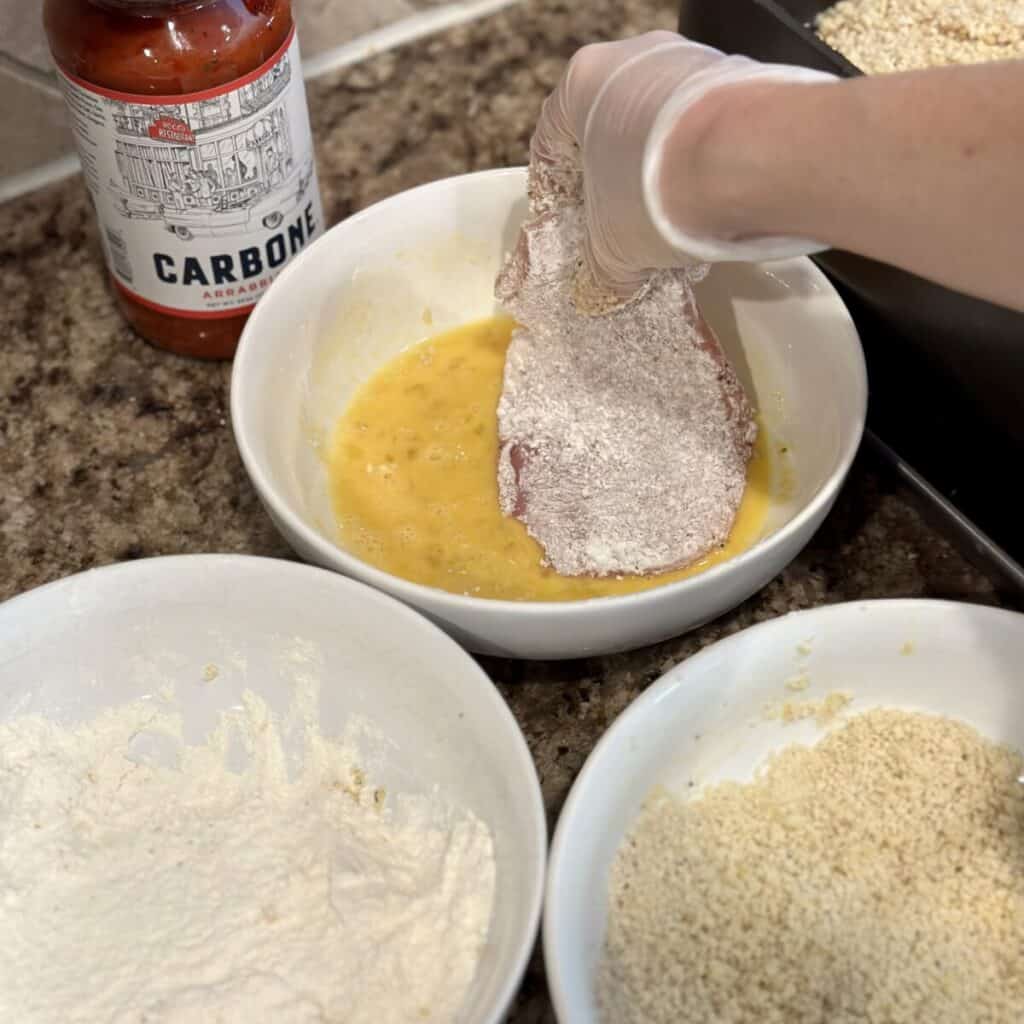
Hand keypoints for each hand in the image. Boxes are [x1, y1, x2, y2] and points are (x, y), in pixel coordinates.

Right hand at [532, 31, 835, 295]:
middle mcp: (633, 60)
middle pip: (611, 135)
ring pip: (660, 135)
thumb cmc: (654, 190)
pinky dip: (702, 168)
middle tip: (624, 230)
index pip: (552, 142)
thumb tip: (601, 292)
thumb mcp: (612, 247)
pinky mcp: (733, 78)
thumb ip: (601, 267)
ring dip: (663, 181)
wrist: (745, 162)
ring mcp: (687, 64)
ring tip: (674, 230)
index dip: (558, 193)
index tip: (571, 224)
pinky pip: (704, 130)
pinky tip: (708, 210)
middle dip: (618, 189)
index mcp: (582, 84)